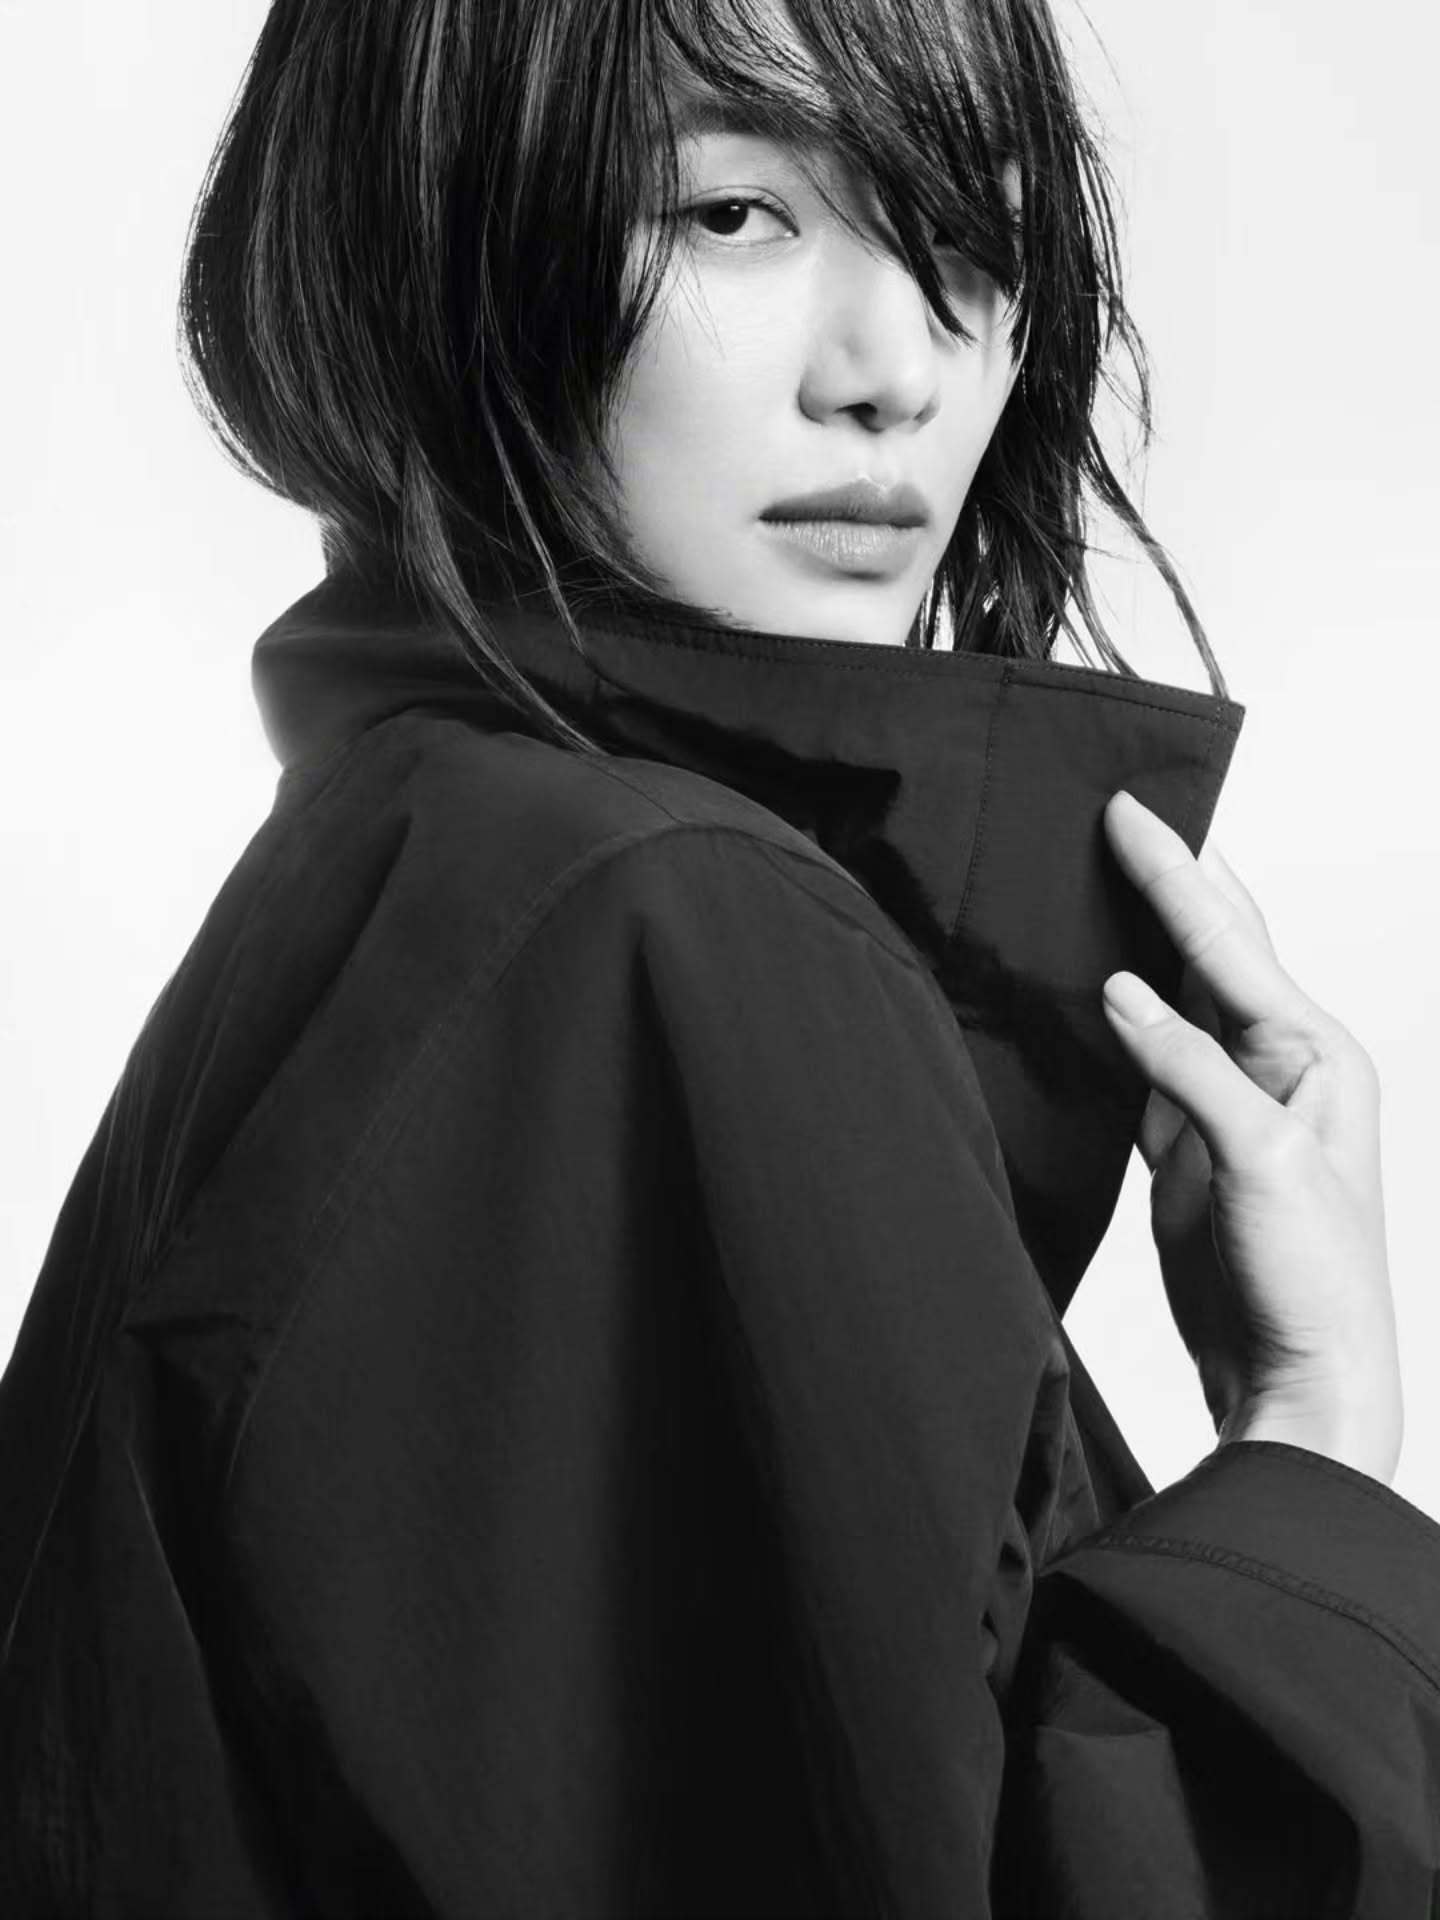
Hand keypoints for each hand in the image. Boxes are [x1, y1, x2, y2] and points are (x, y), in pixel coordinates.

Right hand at [1099, 790, 1402, 1482]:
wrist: (1300, 1376)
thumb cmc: (1312, 1277)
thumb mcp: (1258, 1160)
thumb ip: (1188, 1067)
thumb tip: (1119, 989)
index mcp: (1313, 1054)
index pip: (1227, 942)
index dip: (1173, 873)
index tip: (1127, 811)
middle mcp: (1275, 1064)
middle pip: (1212, 948)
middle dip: (1168, 879)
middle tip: (1119, 813)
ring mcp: (1228, 1101)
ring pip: (1176, 994)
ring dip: (1139, 935)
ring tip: (1099, 873)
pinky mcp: (1185, 1141)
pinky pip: (1145, 1055)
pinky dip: (1114, 1014)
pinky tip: (1090, 981)